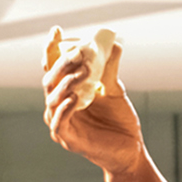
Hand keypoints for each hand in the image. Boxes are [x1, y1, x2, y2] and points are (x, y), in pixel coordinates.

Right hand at [42, 27, 145, 178]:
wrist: (130, 151)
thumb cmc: (119, 123)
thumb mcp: (115, 91)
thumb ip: (110, 71)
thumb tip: (114, 45)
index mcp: (66, 93)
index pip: (54, 68)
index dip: (52, 49)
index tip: (56, 30)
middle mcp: (59, 106)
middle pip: (50, 81)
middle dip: (61, 65)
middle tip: (77, 53)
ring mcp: (61, 123)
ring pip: (53, 100)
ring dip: (65, 85)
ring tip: (81, 73)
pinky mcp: (67, 139)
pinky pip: (60, 122)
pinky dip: (65, 109)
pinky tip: (74, 98)